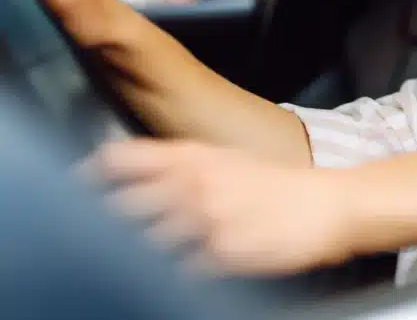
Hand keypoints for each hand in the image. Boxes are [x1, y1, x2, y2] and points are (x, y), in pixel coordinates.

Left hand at [86, 139, 352, 276]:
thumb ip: (177, 164)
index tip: (76, 192)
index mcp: (192, 156)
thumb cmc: (277, 183)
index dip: (89, 177)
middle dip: (108, 222)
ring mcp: (205, 222)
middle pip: (120, 207)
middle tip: (105, 233)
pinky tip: (187, 268)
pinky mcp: (221, 256)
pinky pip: (177, 272)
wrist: (328, 205)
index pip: (118, 160)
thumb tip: (124, 172)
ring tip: (154, 254)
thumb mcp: (226, 158)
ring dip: (140, 253)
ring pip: (143, 244)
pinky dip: (175, 273)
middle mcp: (193, 184)